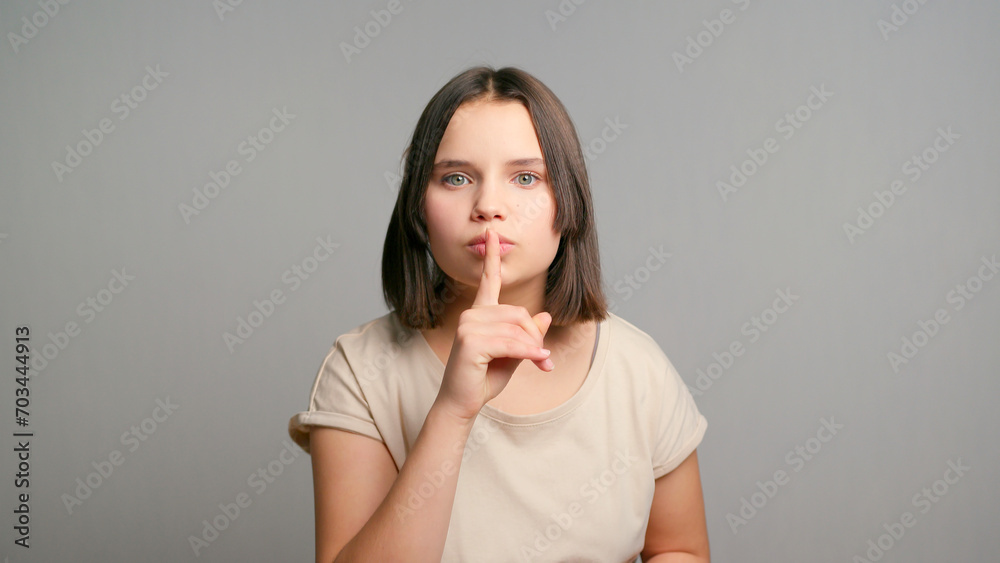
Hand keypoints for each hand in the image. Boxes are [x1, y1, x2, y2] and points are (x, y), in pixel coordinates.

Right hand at [434, 228, 553, 420]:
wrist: (462, 402)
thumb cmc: (484, 378)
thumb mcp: (514, 354)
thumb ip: (527, 335)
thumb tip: (545, 315)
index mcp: (480, 313)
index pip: (488, 280)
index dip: (492, 256)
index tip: (493, 232)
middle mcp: (472, 314)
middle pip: (520, 313)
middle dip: (536, 337)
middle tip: (544, 359)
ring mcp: (468, 325)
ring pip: (518, 330)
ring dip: (534, 350)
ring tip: (539, 364)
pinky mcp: (470, 341)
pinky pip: (512, 344)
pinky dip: (530, 354)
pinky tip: (540, 363)